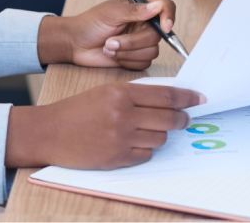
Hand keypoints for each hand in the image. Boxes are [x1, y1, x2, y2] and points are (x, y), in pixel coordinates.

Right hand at [5, 83, 204, 168]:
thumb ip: (133, 94)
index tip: (199, 98)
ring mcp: (122, 138)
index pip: (164, 94)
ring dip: (160, 134)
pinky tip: (134, 142)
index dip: (186, 97)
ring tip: (146, 130)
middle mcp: (123, 114)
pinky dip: (145, 148)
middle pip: (169, 117)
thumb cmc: (77, 109)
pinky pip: (147, 153)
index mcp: (120, 92)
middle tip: (186, 118)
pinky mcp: (118, 158)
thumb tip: (166, 98)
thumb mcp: (105, 91)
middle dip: (181, 118)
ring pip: (160, 137)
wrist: (51, 131)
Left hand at [37, 0, 175, 69]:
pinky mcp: (135, 58)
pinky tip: (113, 55)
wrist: (75, 44)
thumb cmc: (89, 23)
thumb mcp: (110, 13)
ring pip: (151, 52)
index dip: (169, 16)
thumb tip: (157, 6)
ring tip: (109, 46)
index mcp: (139, 8)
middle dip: (133, 42)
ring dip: (127, 52)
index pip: (165, 7)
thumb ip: (134, 10)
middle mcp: (143, 24)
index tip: (164, 27)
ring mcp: (140, 41)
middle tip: (111, 41)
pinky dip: (127, 61)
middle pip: (158, 35)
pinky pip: (144, 64)